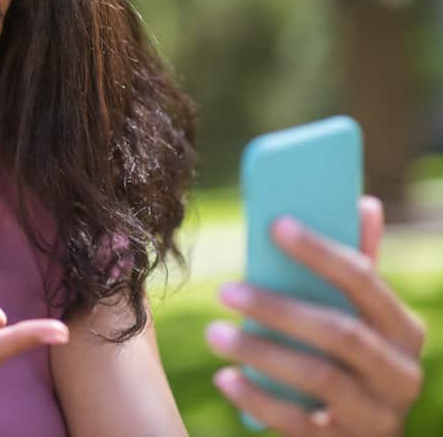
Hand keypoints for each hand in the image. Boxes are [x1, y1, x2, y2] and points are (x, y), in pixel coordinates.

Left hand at [205, 196, 425, 435]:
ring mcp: (377, 416)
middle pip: (339, 332)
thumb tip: (363, 202)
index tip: (274, 224)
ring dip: (259, 351)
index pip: (364, 280)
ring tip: (213, 333)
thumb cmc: (348, 363)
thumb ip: (355, 270)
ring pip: (318, 377)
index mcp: (403, 330)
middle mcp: (400, 373)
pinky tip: (224, 378)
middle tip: (225, 291)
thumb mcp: (357, 319)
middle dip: (278, 308)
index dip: (319, 250)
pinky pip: (298, 423)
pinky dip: (257, 398)